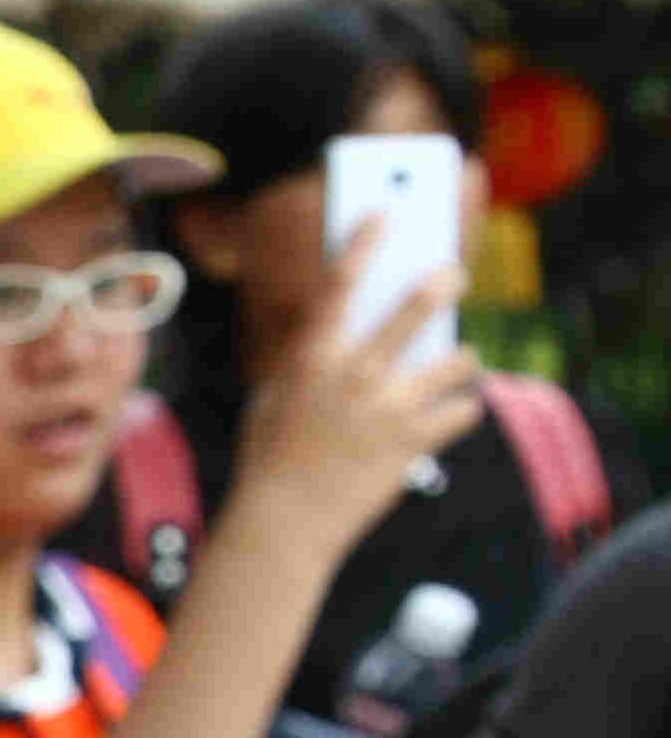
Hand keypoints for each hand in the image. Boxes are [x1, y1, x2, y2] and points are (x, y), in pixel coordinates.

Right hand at [230, 266, 483, 558]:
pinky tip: (445, 416)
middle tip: (453, 275)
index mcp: (310, 360)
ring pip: (457, 362)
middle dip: (441, 284)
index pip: (339, 284)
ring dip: (458, 363)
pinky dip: (458, 412)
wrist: (281, 525)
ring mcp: (388, 409)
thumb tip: (371, 324)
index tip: (384, 213)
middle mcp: (353, 377)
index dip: (363, 241)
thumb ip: (317, 358)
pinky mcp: (414, 442)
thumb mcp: (277, 397)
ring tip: (453, 367)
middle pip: (416, 308)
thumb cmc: (273, 456)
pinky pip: (464, 410)